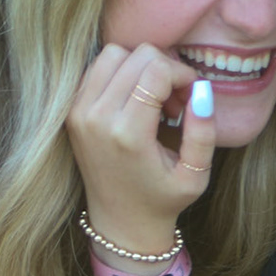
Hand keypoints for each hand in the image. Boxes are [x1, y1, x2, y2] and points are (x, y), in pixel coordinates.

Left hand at [66, 43, 215, 249]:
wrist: (120, 222)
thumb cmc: (163, 200)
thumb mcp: (195, 175)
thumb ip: (203, 132)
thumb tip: (202, 89)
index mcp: (127, 134)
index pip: (156, 70)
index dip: (183, 75)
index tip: (191, 98)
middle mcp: (96, 118)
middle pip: (136, 55)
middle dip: (165, 70)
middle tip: (175, 101)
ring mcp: (79, 112)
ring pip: (113, 53)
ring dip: (141, 67)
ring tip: (154, 98)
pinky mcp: (72, 111)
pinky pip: (97, 67)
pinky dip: (121, 72)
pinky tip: (134, 98)